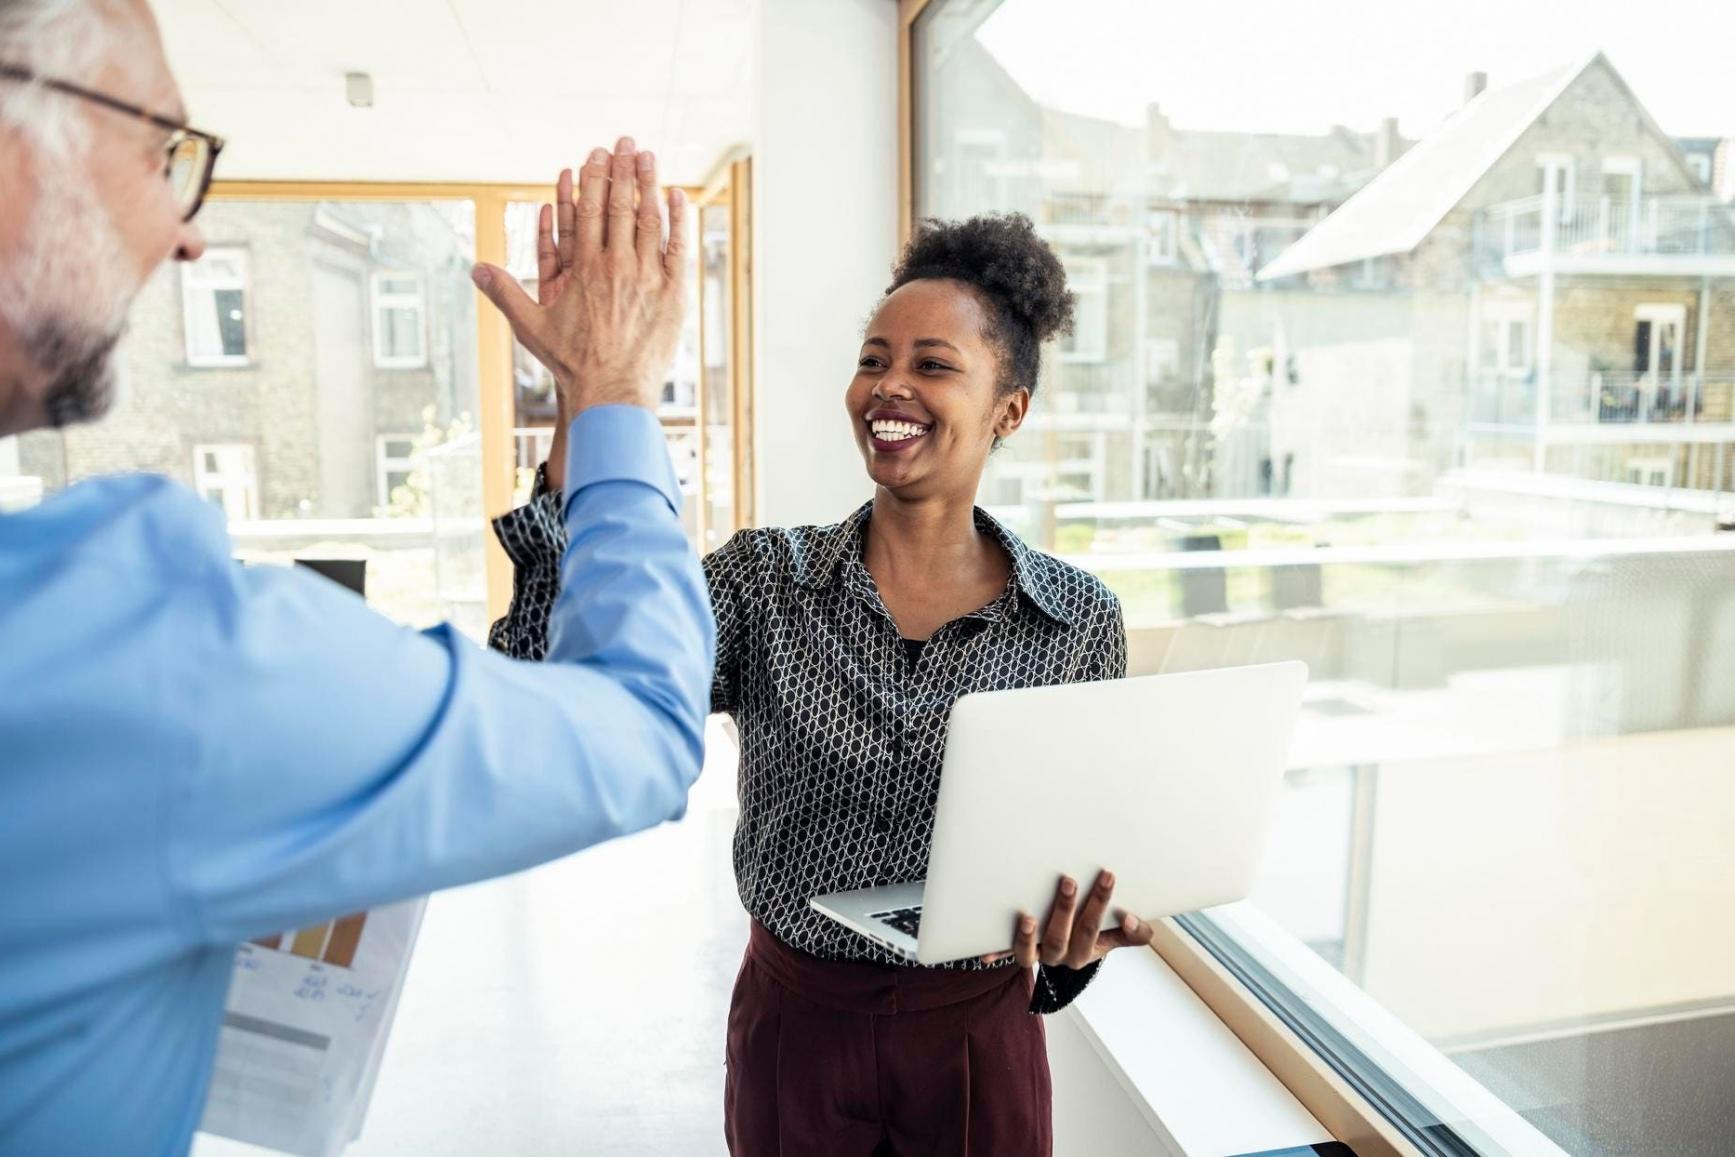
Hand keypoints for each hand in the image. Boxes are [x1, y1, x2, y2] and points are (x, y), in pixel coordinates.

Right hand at [472, 137, 687, 426]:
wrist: (613, 393)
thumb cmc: (571, 363)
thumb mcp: (531, 326)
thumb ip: (505, 292)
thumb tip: (475, 269)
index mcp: (584, 269)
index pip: (589, 212)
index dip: (592, 180)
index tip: (595, 155)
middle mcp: (617, 267)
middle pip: (620, 207)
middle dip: (622, 170)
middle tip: (624, 141)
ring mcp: (648, 278)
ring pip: (650, 221)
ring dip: (649, 184)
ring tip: (649, 156)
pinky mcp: (674, 294)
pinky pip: (678, 248)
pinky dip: (679, 220)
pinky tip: (678, 196)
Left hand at [981, 870, 1155, 968]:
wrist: (1071, 953)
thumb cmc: (1094, 933)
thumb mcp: (1116, 935)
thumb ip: (1133, 932)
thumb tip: (1131, 919)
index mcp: (1088, 950)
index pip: (1096, 927)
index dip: (1101, 904)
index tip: (1108, 877)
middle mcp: (1061, 956)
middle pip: (1063, 937)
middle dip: (1066, 908)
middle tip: (1069, 881)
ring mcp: (1038, 955)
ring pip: (1032, 952)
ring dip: (1028, 936)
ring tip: (1027, 917)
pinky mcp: (1019, 952)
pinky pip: (1006, 955)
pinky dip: (996, 953)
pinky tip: (985, 953)